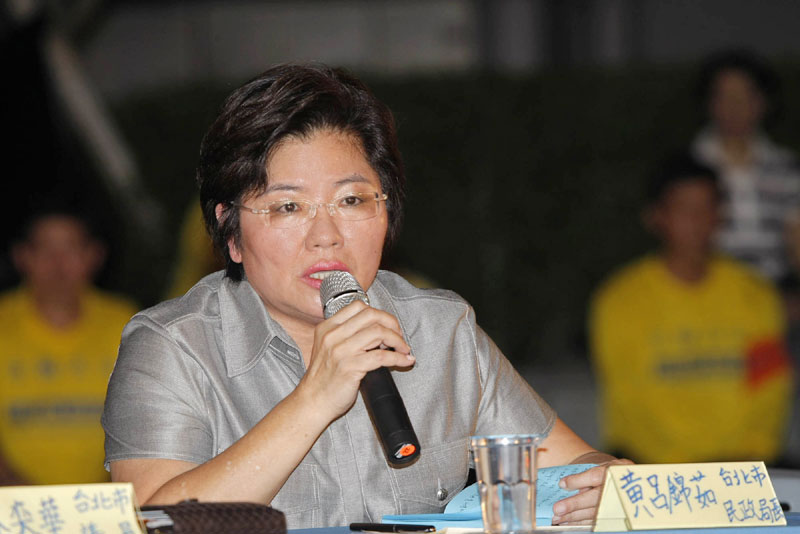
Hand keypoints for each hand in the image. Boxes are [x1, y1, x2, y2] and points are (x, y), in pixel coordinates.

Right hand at [297, 300, 414, 420]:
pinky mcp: (350, 367)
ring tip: (403, 349)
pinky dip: (398, 358)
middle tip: (399, 336)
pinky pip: (382, 357)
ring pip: (379, 333)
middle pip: (371, 316)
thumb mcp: (328, 348)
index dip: (380, 314)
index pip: (358, 307)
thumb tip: (378, 330)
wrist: (312, 401)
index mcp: (327, 327)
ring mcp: (341, 351)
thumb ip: (346, 335)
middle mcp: (333, 335)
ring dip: (398, 340)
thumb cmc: (323, 378)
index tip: (389, 326)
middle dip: (392, 323)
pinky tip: (404, 361)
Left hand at [551, 457, 633, 525]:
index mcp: (615, 472)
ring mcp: (619, 504)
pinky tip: (569, 522)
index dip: (578, 481)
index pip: (595, 476)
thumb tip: (565, 485)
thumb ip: (587, 475)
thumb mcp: (603, 467)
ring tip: (558, 518)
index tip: (562, 484)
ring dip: (575, 517)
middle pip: (595, 498)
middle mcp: (618, 489)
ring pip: (596, 513)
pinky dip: (582, 523)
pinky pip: (598, 522)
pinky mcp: (616, 517)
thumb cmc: (612, 473)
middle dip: (575, 504)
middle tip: (557, 509)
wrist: (633, 482)